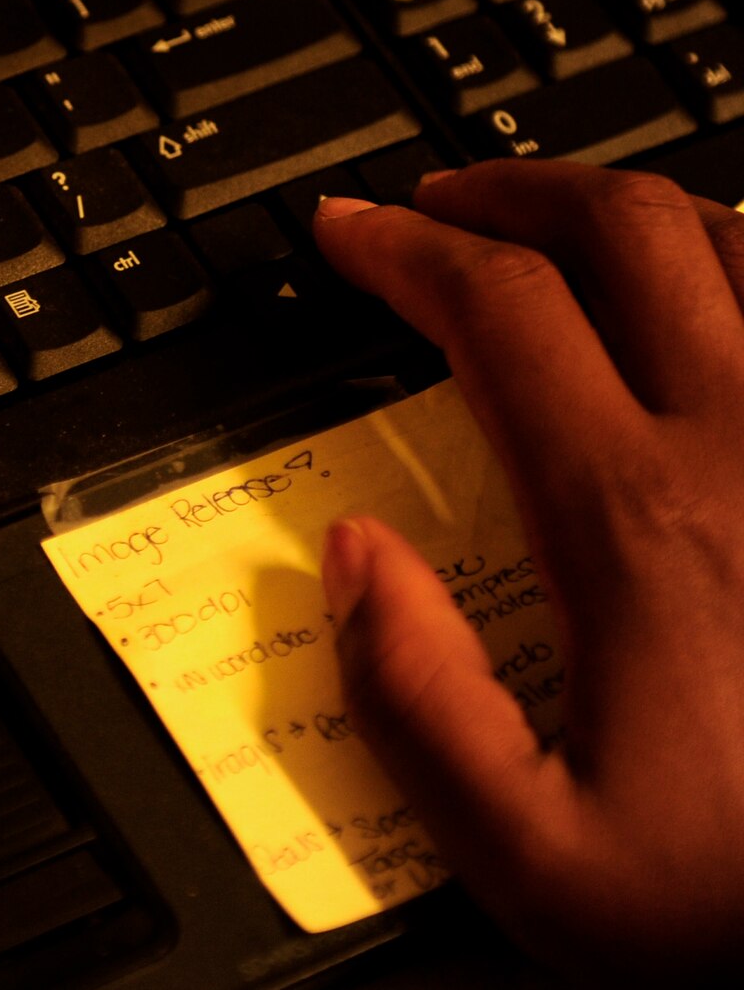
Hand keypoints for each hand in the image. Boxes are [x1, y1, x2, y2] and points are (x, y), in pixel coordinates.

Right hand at [312, 161, 743, 980]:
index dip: (401, 249)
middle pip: (619, 231)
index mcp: (639, 523)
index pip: (496, 311)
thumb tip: (357, 563)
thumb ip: (416, 705)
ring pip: (737, 243)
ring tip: (558, 230)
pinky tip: (711, 302)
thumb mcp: (539, 861)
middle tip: (440, 202)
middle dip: (506, 191)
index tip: (348, 233)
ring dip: (625, 214)